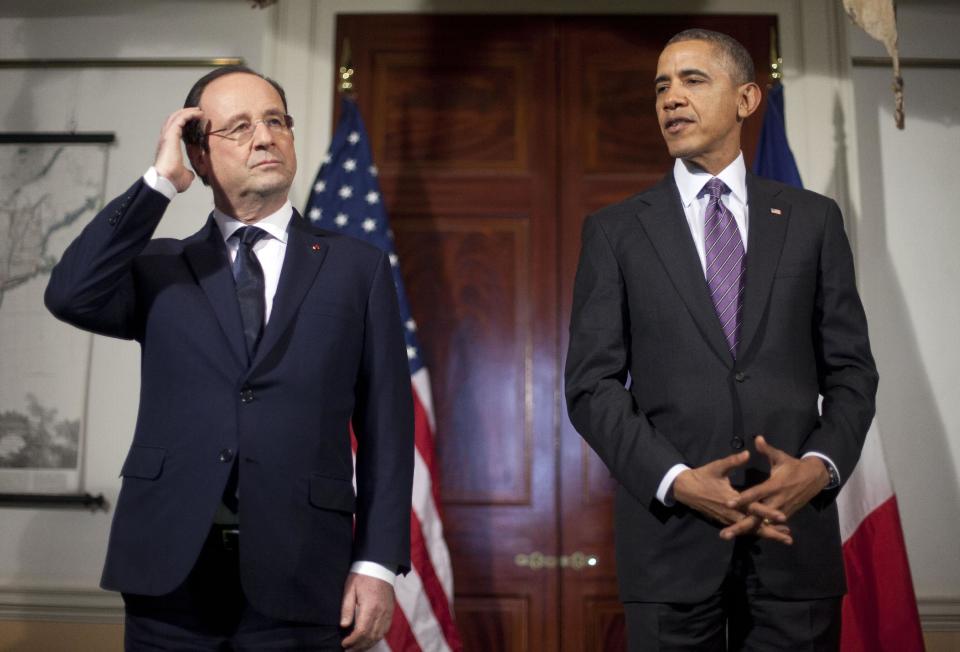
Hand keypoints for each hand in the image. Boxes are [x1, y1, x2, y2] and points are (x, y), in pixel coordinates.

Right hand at [154, 107, 203, 192]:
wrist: (166, 182)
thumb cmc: (173, 181)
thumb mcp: (184, 176)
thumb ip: (187, 172)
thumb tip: (190, 173)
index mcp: (168, 147)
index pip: (174, 130)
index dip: (183, 124)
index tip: (194, 122)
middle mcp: (165, 140)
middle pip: (173, 120)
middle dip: (185, 114)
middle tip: (197, 112)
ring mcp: (167, 137)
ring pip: (175, 117)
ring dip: (187, 112)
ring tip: (198, 110)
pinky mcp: (170, 136)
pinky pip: (180, 120)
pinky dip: (188, 114)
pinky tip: (197, 113)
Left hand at [340, 572, 394, 650]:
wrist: (380, 565)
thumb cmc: (362, 576)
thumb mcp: (350, 589)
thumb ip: (347, 608)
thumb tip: (344, 626)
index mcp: (370, 607)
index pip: (361, 631)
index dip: (352, 641)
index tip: (343, 643)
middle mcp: (381, 612)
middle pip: (370, 637)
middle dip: (358, 646)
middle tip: (348, 649)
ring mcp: (387, 612)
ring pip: (379, 635)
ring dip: (367, 644)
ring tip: (357, 648)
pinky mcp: (390, 611)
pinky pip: (385, 630)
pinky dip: (376, 638)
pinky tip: (369, 640)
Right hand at [673, 451, 791, 544]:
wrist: (686, 489)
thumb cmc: (703, 476)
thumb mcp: (717, 467)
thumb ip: (733, 461)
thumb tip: (747, 453)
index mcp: (731, 499)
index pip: (753, 508)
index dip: (768, 513)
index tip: (783, 517)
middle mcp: (731, 513)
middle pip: (755, 526)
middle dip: (772, 533)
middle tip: (789, 539)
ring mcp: (728, 519)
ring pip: (750, 530)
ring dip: (767, 534)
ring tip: (784, 538)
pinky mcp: (726, 520)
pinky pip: (744, 529)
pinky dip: (757, 532)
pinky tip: (768, 532)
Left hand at [720, 435, 829, 540]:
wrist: (815, 478)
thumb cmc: (793, 466)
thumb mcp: (781, 457)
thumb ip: (767, 450)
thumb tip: (757, 438)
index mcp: (774, 485)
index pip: (756, 494)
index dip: (742, 499)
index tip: (728, 503)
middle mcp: (777, 500)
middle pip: (756, 516)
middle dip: (741, 525)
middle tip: (725, 533)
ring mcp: (781, 510)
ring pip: (762, 524)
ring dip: (746, 530)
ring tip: (728, 535)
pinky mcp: (785, 515)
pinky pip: (769, 525)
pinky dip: (758, 531)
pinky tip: (743, 536)